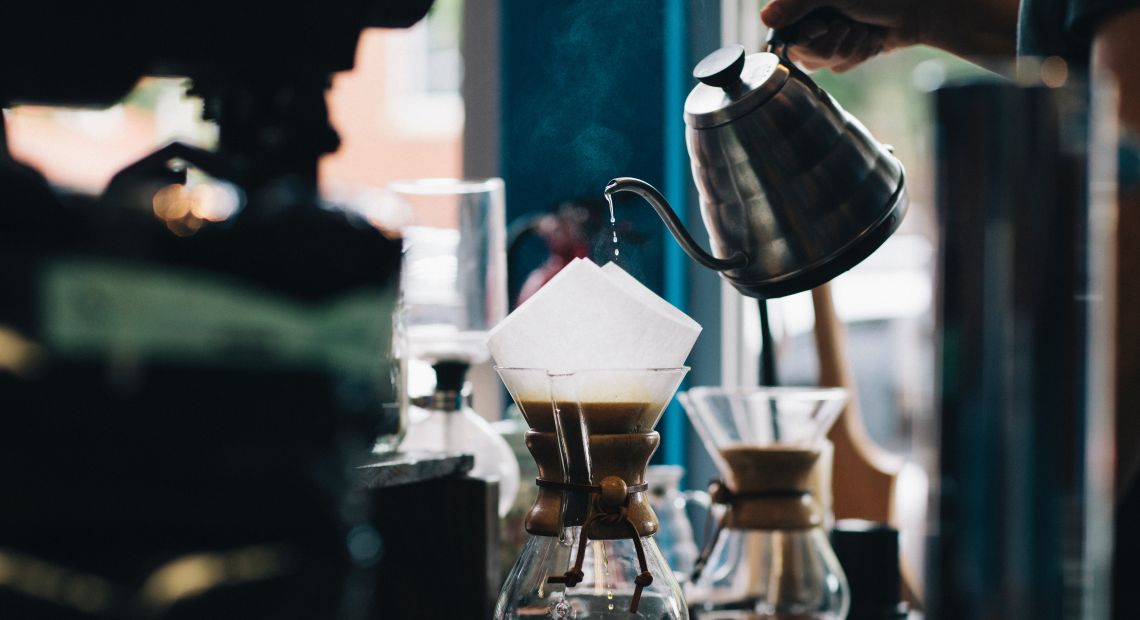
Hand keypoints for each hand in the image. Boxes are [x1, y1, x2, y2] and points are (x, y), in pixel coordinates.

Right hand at [761, 0, 926, 72]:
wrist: (920, 8)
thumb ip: (796, 3)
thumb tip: (765, 17)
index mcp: (804, 3)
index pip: (782, 34)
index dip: (804, 37)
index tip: (823, 26)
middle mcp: (811, 17)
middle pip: (803, 54)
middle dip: (832, 45)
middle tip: (848, 25)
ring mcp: (829, 35)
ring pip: (823, 64)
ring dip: (849, 49)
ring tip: (864, 30)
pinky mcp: (845, 48)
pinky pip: (840, 67)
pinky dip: (860, 55)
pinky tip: (871, 39)